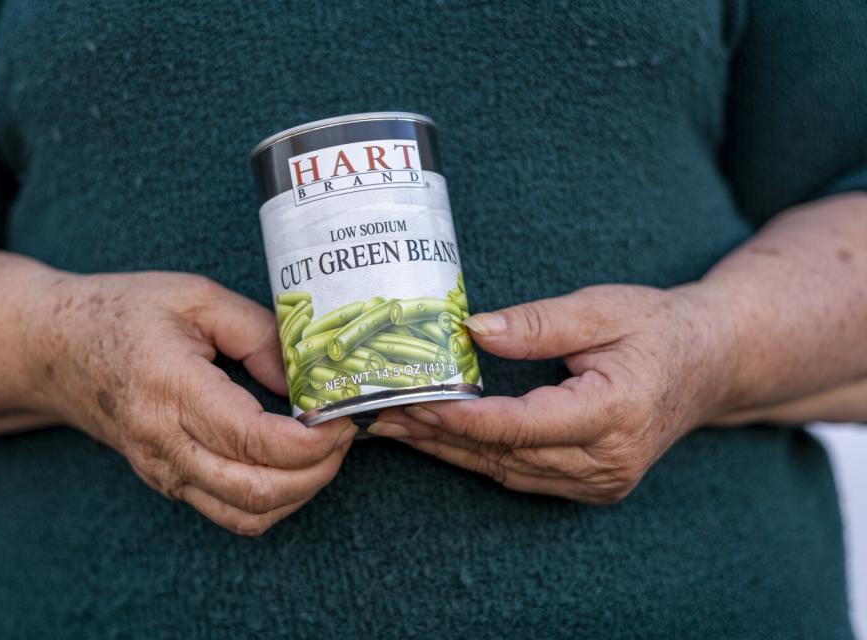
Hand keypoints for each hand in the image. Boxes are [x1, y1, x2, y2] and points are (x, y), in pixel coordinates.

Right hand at [23, 272, 356, 534]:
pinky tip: (290, 464)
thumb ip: (259, 333)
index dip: (312, 440)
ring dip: (299, 493)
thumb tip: (307, 380)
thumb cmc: (124, 312)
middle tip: (343, 433)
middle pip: (257, 491)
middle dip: (318, 472)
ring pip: (246, 515)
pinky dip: (272, 500)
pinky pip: (228, 512)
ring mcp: (162, 470)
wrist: (53, 348)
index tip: (344, 416)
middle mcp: (163, 441)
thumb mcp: (196, 297)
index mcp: (171, 387)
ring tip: (323, 450)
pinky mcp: (166, 481)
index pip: (253, 441)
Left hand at [373, 285, 733, 503]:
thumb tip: (472, 329)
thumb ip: (536, 324)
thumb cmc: (656, 328)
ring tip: (394, 426)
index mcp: (615, 412)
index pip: (519, 423)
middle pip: (503, 453)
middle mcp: (607, 460)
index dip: (459, 414)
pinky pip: (520, 476)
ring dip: (447, 448)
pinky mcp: (593, 487)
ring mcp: (601, 481)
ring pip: (505, 470)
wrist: (709, 364)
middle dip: (436, 433)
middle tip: (378, 413)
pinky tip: (439, 438)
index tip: (409, 399)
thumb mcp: (601, 309)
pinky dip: (477, 456)